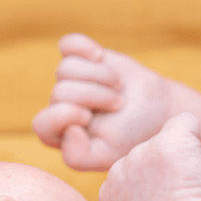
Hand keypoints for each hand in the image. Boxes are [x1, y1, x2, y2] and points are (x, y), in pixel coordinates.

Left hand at [33, 34, 173, 171]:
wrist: (157, 111)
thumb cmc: (130, 137)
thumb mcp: (106, 156)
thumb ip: (78, 157)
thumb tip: (67, 129)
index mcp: (58, 135)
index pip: (43, 123)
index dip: (66, 116)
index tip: (90, 118)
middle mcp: (59, 107)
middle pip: (60, 91)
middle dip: (94, 95)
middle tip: (117, 104)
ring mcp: (69, 80)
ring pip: (66, 68)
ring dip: (99, 75)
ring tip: (117, 87)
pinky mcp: (81, 58)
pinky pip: (68, 44)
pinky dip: (83, 47)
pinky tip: (100, 56)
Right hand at [99, 113, 200, 200]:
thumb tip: (155, 184)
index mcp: (110, 193)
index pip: (139, 170)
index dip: (161, 187)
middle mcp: (118, 170)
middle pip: (153, 152)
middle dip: (172, 171)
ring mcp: (141, 154)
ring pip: (172, 137)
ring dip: (189, 160)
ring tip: (189, 192)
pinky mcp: (167, 143)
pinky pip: (189, 122)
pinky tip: (200, 170)